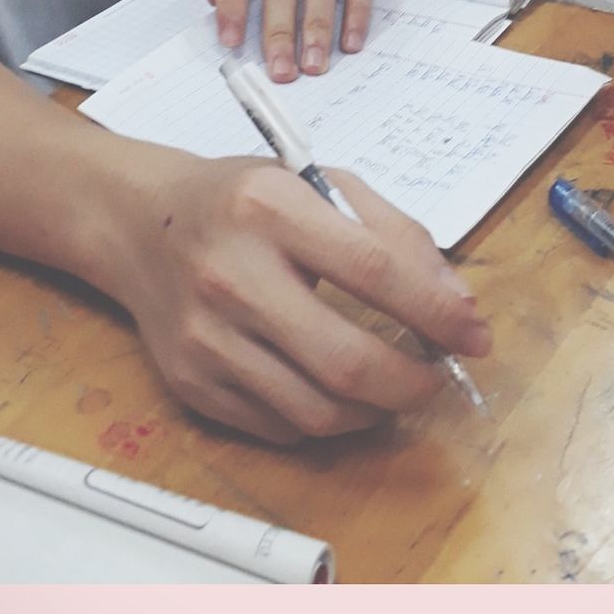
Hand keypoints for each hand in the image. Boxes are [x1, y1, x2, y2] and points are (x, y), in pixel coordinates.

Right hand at [106, 148, 491, 444]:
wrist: (138, 223)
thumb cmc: (243, 200)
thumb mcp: (320, 186)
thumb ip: (395, 236)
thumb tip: (458, 308)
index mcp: (268, 208)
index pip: (373, 271)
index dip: (437, 313)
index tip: (475, 336)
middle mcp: (229, 275)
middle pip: (345, 361)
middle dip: (413, 384)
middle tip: (436, 379)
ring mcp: (203, 337)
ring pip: (315, 411)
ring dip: (374, 411)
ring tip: (391, 387)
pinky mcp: (189, 382)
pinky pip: (279, 426)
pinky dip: (324, 419)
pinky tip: (336, 391)